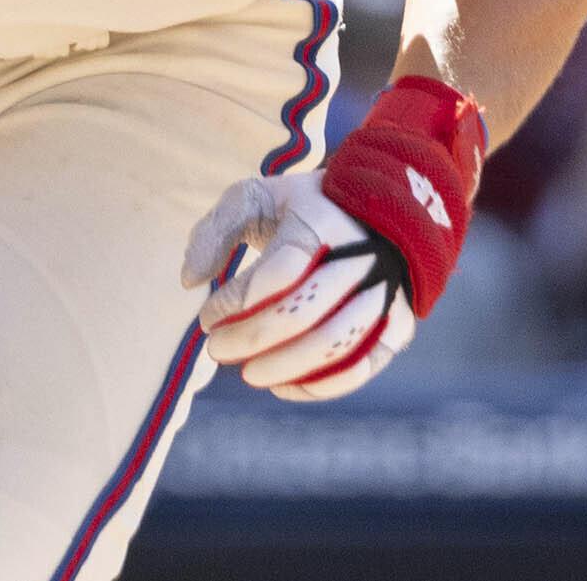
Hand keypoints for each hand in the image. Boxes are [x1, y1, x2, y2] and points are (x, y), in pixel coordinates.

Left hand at [183, 76, 484, 401]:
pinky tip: (283, 387)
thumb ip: (215, 231)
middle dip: (251, 339)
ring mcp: (385, 294)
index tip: (205, 318)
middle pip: (304, 313)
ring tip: (247, 374)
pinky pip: (363, 366)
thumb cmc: (302, 209)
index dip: (236, 301)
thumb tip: (188, 280)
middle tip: (215, 351)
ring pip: (334, 344)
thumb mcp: (256, 199)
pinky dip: (322, 385)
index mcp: (323, 223)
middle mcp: (362, 259)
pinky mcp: (398, 325)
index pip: (278, 271)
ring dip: (284, 367)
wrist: (382, 212)